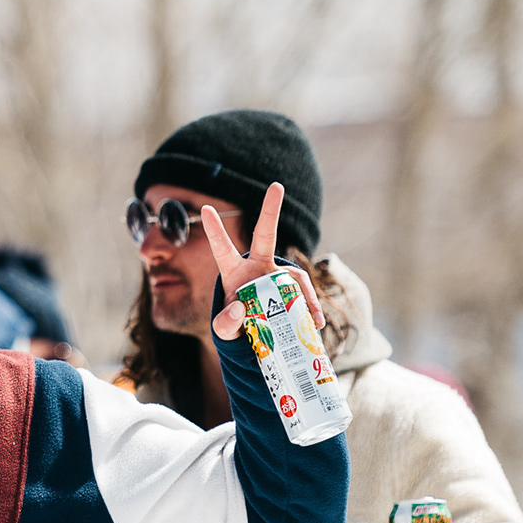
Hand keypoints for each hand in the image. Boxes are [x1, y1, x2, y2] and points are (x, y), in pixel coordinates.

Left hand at [200, 182, 326, 340]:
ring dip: (303, 295)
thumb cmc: (236, 326)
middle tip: (276, 185)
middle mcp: (256, 266)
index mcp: (234, 273)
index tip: (206, 209)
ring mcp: (276, 274)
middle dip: (270, 210)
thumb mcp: (225, 331)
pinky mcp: (292, 287)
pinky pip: (304, 294)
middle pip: (265, 235)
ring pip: (293, 275)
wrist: (257, 337)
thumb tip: (239, 309)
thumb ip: (225, 324)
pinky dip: (311, 309)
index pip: (222, 249)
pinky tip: (316, 322)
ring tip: (312, 318)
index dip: (215, 230)